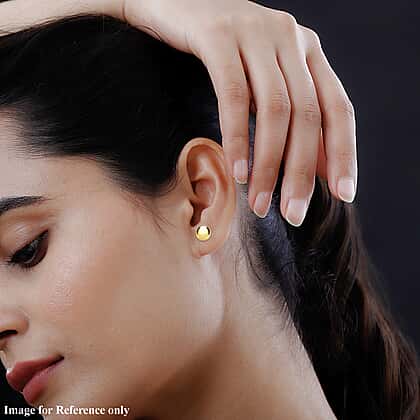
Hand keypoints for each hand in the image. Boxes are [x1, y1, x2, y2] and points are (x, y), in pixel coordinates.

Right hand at [0, 0, 356, 225]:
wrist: (170, 2)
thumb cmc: (220, 50)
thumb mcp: (263, 80)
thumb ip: (291, 115)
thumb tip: (318, 166)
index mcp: (306, 48)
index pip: (338, 107)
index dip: (344, 153)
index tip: (343, 195)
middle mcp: (288, 37)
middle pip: (308, 115)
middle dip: (302, 172)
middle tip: (293, 214)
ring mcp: (255, 32)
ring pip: (275, 110)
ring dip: (270, 165)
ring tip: (261, 204)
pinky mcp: (218, 36)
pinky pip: (235, 96)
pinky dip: (238, 139)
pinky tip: (238, 172)